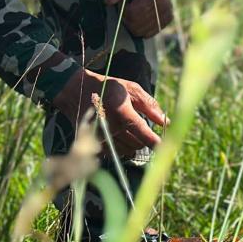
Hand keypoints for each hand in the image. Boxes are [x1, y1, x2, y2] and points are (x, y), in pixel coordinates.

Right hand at [53, 69, 167, 157]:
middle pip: (137, 144)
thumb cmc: (107, 88)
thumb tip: (166, 122)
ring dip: (132, 144)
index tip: (166, 148)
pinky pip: (115, 153)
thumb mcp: (130, 89)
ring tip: (126, 130)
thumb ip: (149, 105)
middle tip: (140, 128)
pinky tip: (118, 135)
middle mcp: (110, 127)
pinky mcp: (94, 143)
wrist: (76, 91)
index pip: (142, 131)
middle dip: (143, 139)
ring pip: (127, 151)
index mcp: (121, 111)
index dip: (155, 142)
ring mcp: (101, 137)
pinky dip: (121, 147)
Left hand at [103, 0, 172, 38]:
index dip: (123, 11)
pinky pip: (150, 32)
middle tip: (130, 4)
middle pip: (137, 27)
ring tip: (136, 7)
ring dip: (135, 23)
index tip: (125, 1)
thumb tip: (108, 1)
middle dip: (128, 19)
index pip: (132, 15)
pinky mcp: (168, 19)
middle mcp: (163, 5)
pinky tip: (142, 13)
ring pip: (143, 32)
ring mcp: (167, 13)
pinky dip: (143, 27)